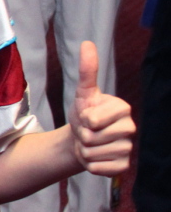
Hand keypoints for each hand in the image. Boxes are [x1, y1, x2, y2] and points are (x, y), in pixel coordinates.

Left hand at [68, 41, 134, 175]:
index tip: (87, 116)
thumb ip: (87, 71)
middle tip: (87, 131)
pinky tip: (95, 157)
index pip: (93, 119)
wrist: (81, 139)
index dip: (83, 119)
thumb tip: (87, 43)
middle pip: (92, 137)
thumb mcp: (83, 93)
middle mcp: (130, 128)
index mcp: (122, 108)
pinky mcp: (123, 166)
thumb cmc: (84, 114)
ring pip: (94, 153)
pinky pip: (99, 168)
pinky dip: (90, 165)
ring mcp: (129, 148)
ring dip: (84, 151)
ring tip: (90, 144)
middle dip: (82, 135)